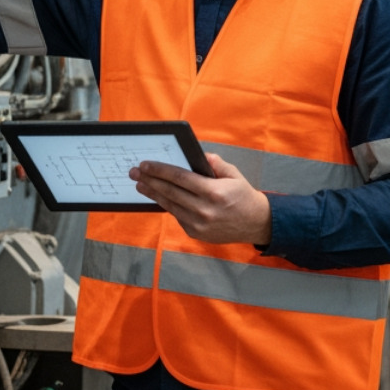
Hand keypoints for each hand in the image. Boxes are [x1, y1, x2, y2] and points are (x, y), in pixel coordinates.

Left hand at [131, 154, 272, 245]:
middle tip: (135, 172)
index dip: (160, 170)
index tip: (146, 165)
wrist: (255, 223)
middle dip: (150, 181)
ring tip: (141, 185)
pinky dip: (167, 205)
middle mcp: (204, 209)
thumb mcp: (233, 174)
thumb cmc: (243, 195)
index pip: (180, 178)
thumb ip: (215, 163)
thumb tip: (198, 155)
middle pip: (170, 192)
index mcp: (214, 192)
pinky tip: (159, 196)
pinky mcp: (196, 233)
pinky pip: (177, 216)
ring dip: (153, 194)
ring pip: (170, 205)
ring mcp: (199, 224)